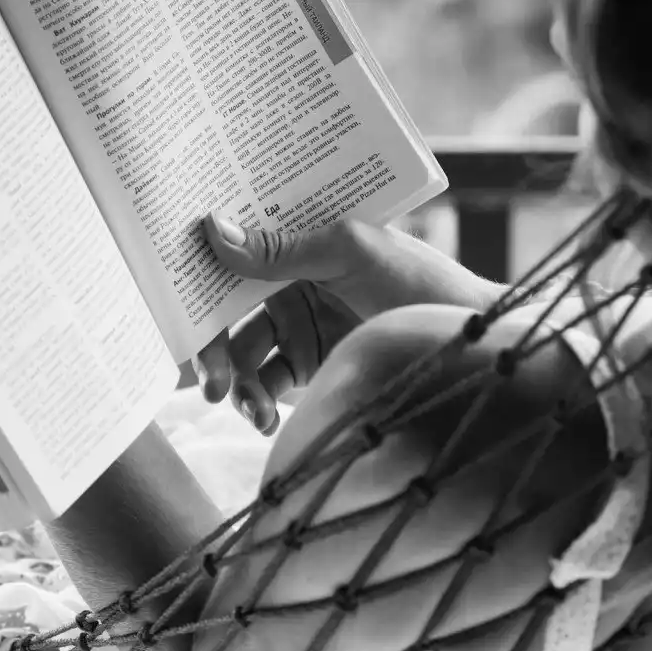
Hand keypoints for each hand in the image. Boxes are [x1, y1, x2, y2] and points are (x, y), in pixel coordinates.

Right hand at [193, 212, 505, 432]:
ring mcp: (298, 329)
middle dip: (213, 352)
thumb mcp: (351, 252)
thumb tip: (213, 229)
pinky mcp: (309, 370)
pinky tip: (263, 420)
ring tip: (250, 411)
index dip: (201, 280)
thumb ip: (281, 249)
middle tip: (211, 386)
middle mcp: (289, 285)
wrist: (471, 341)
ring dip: (238, 385)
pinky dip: (257, 404)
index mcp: (296, 244)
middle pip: (228, 316)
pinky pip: (265, 387)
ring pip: (243, 358)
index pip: (233, 259)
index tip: (179, 309)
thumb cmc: (421, 280)